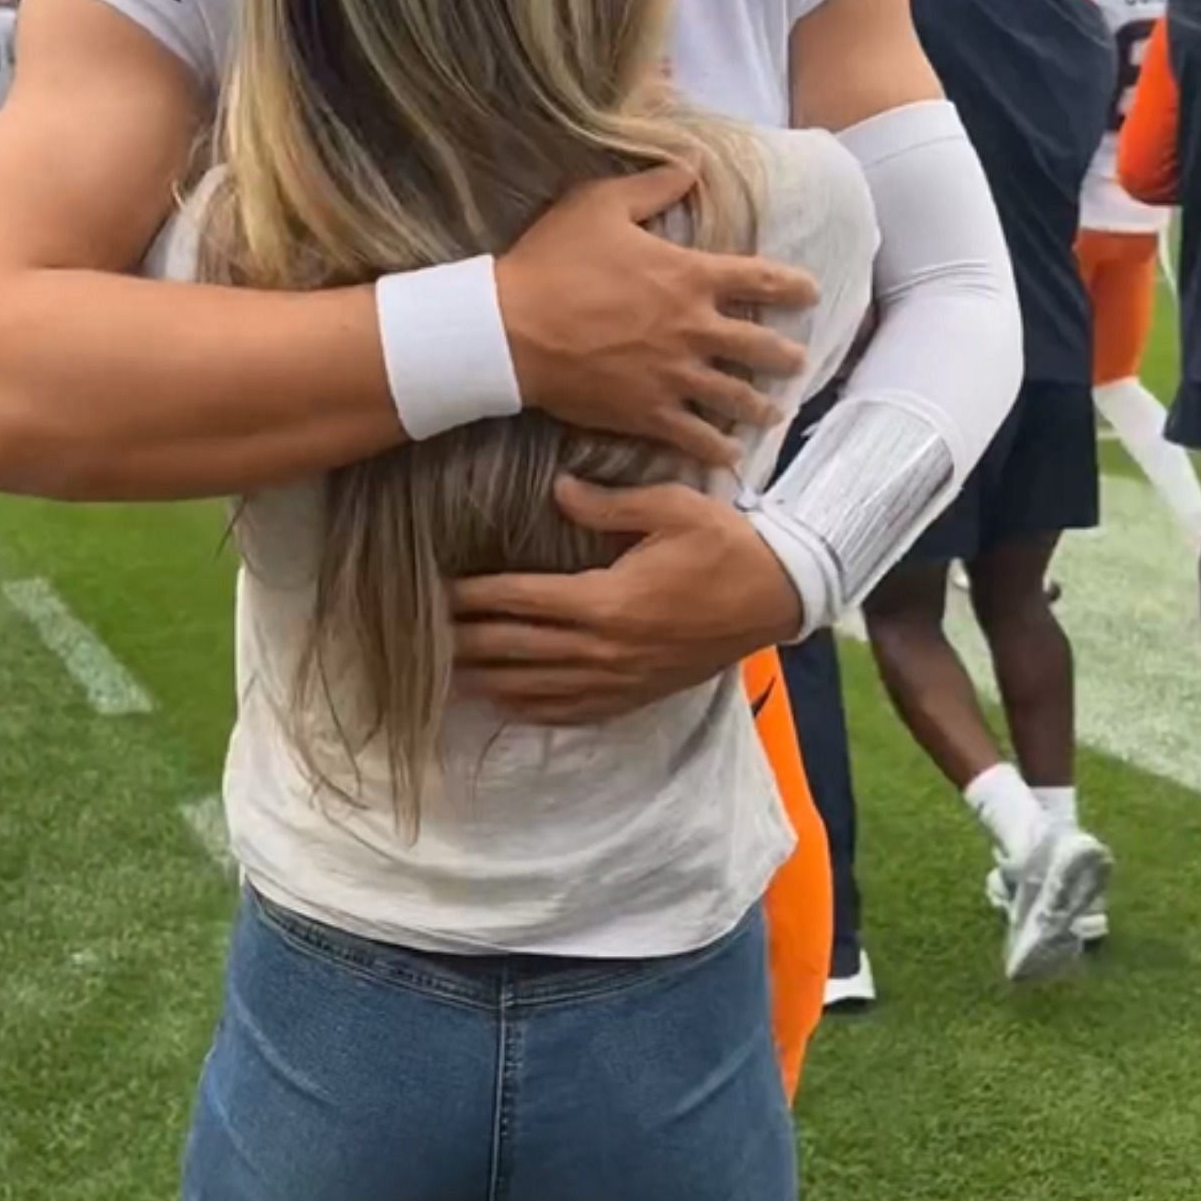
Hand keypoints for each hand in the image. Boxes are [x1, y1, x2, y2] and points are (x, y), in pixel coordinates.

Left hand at [450, 475, 802, 724]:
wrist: (777, 597)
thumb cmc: (726, 545)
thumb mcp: (672, 508)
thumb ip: (608, 504)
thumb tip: (557, 489)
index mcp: (605, 600)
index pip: (519, 601)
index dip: (473, 597)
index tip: (438, 591)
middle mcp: (604, 649)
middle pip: (515, 649)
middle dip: (466, 641)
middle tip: (423, 635)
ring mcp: (619, 679)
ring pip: (536, 688)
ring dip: (489, 680)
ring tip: (448, 673)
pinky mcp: (636, 696)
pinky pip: (573, 711)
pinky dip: (533, 709)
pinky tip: (508, 703)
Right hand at [496, 166, 817, 470]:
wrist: (510, 329)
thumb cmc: (553, 261)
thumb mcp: (600, 203)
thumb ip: (654, 184)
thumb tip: (694, 162)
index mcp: (689, 277)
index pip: (760, 279)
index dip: (791, 285)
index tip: (810, 293)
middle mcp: (694, 329)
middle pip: (759, 346)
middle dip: (785, 356)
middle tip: (799, 363)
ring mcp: (673, 376)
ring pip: (735, 396)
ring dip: (760, 406)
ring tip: (774, 414)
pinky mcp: (647, 413)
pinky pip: (694, 437)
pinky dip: (717, 449)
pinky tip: (731, 457)